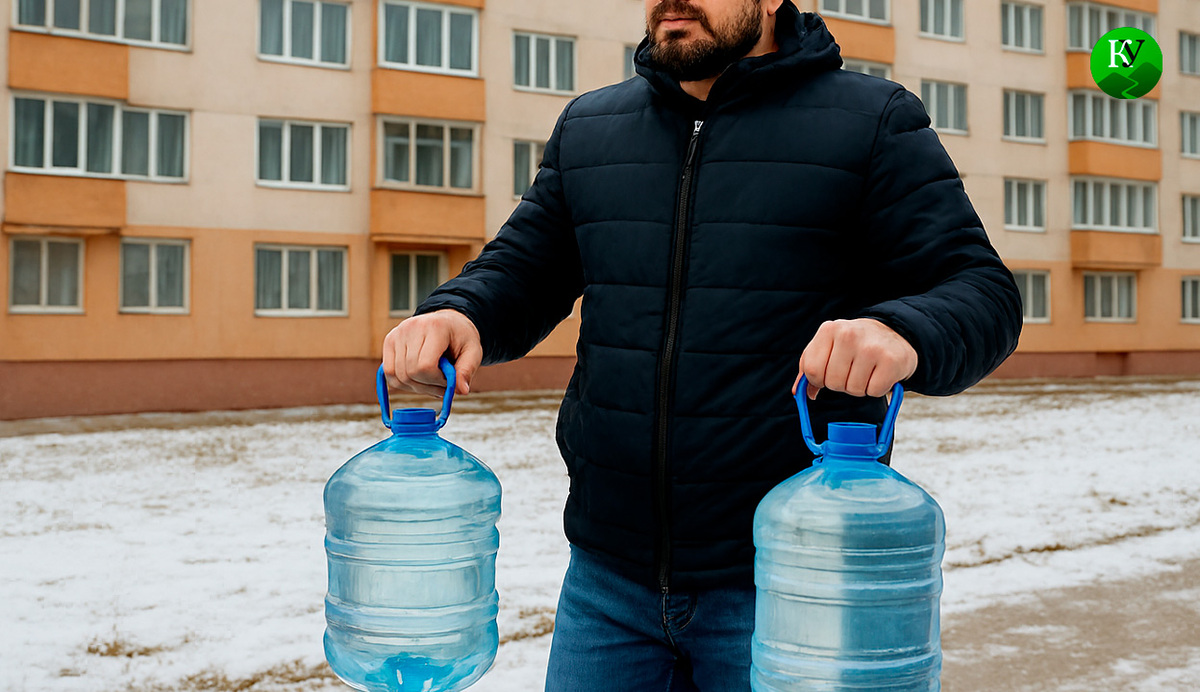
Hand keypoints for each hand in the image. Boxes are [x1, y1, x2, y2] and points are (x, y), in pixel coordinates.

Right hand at [382, 310, 482, 397]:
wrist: (449, 322)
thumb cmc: (461, 338)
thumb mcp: (473, 352)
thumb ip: (467, 371)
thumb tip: (461, 391)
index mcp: (435, 327)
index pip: (425, 366)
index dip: (436, 381)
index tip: (448, 380)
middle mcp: (411, 327)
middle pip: (410, 373)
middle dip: (427, 386)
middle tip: (441, 384)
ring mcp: (397, 334)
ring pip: (398, 376)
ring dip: (415, 387)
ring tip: (431, 381)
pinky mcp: (389, 341)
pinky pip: (389, 373)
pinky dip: (403, 382)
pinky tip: (418, 379)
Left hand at [792, 319, 916, 399]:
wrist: (895, 333)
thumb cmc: (855, 344)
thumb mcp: (828, 346)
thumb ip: (809, 367)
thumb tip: (798, 392)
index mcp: (829, 329)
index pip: (812, 370)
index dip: (819, 380)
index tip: (829, 373)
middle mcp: (849, 335)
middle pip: (832, 383)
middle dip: (841, 384)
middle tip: (853, 369)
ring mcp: (871, 347)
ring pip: (853, 389)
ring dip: (859, 387)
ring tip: (867, 370)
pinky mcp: (891, 360)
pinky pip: (874, 391)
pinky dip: (877, 389)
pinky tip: (880, 373)